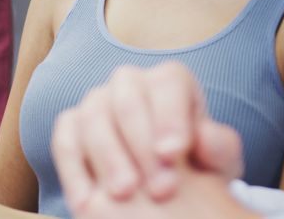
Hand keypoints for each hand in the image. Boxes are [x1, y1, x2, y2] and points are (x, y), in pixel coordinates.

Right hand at [51, 62, 244, 211]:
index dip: (170, 117)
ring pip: (93, 118)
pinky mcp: (71, 125)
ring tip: (125, 195)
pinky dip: (73, 170)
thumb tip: (205, 138)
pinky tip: (86, 203)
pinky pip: (64, 140)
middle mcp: (130, 82)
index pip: (168, 84)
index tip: (173, 154)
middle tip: (159, 188)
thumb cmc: (198, 165)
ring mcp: (97, 101)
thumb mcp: (218, 161)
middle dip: (141, 145)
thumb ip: (219, 147)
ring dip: (108, 158)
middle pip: (127, 101)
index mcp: (170, 81)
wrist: (169, 181)